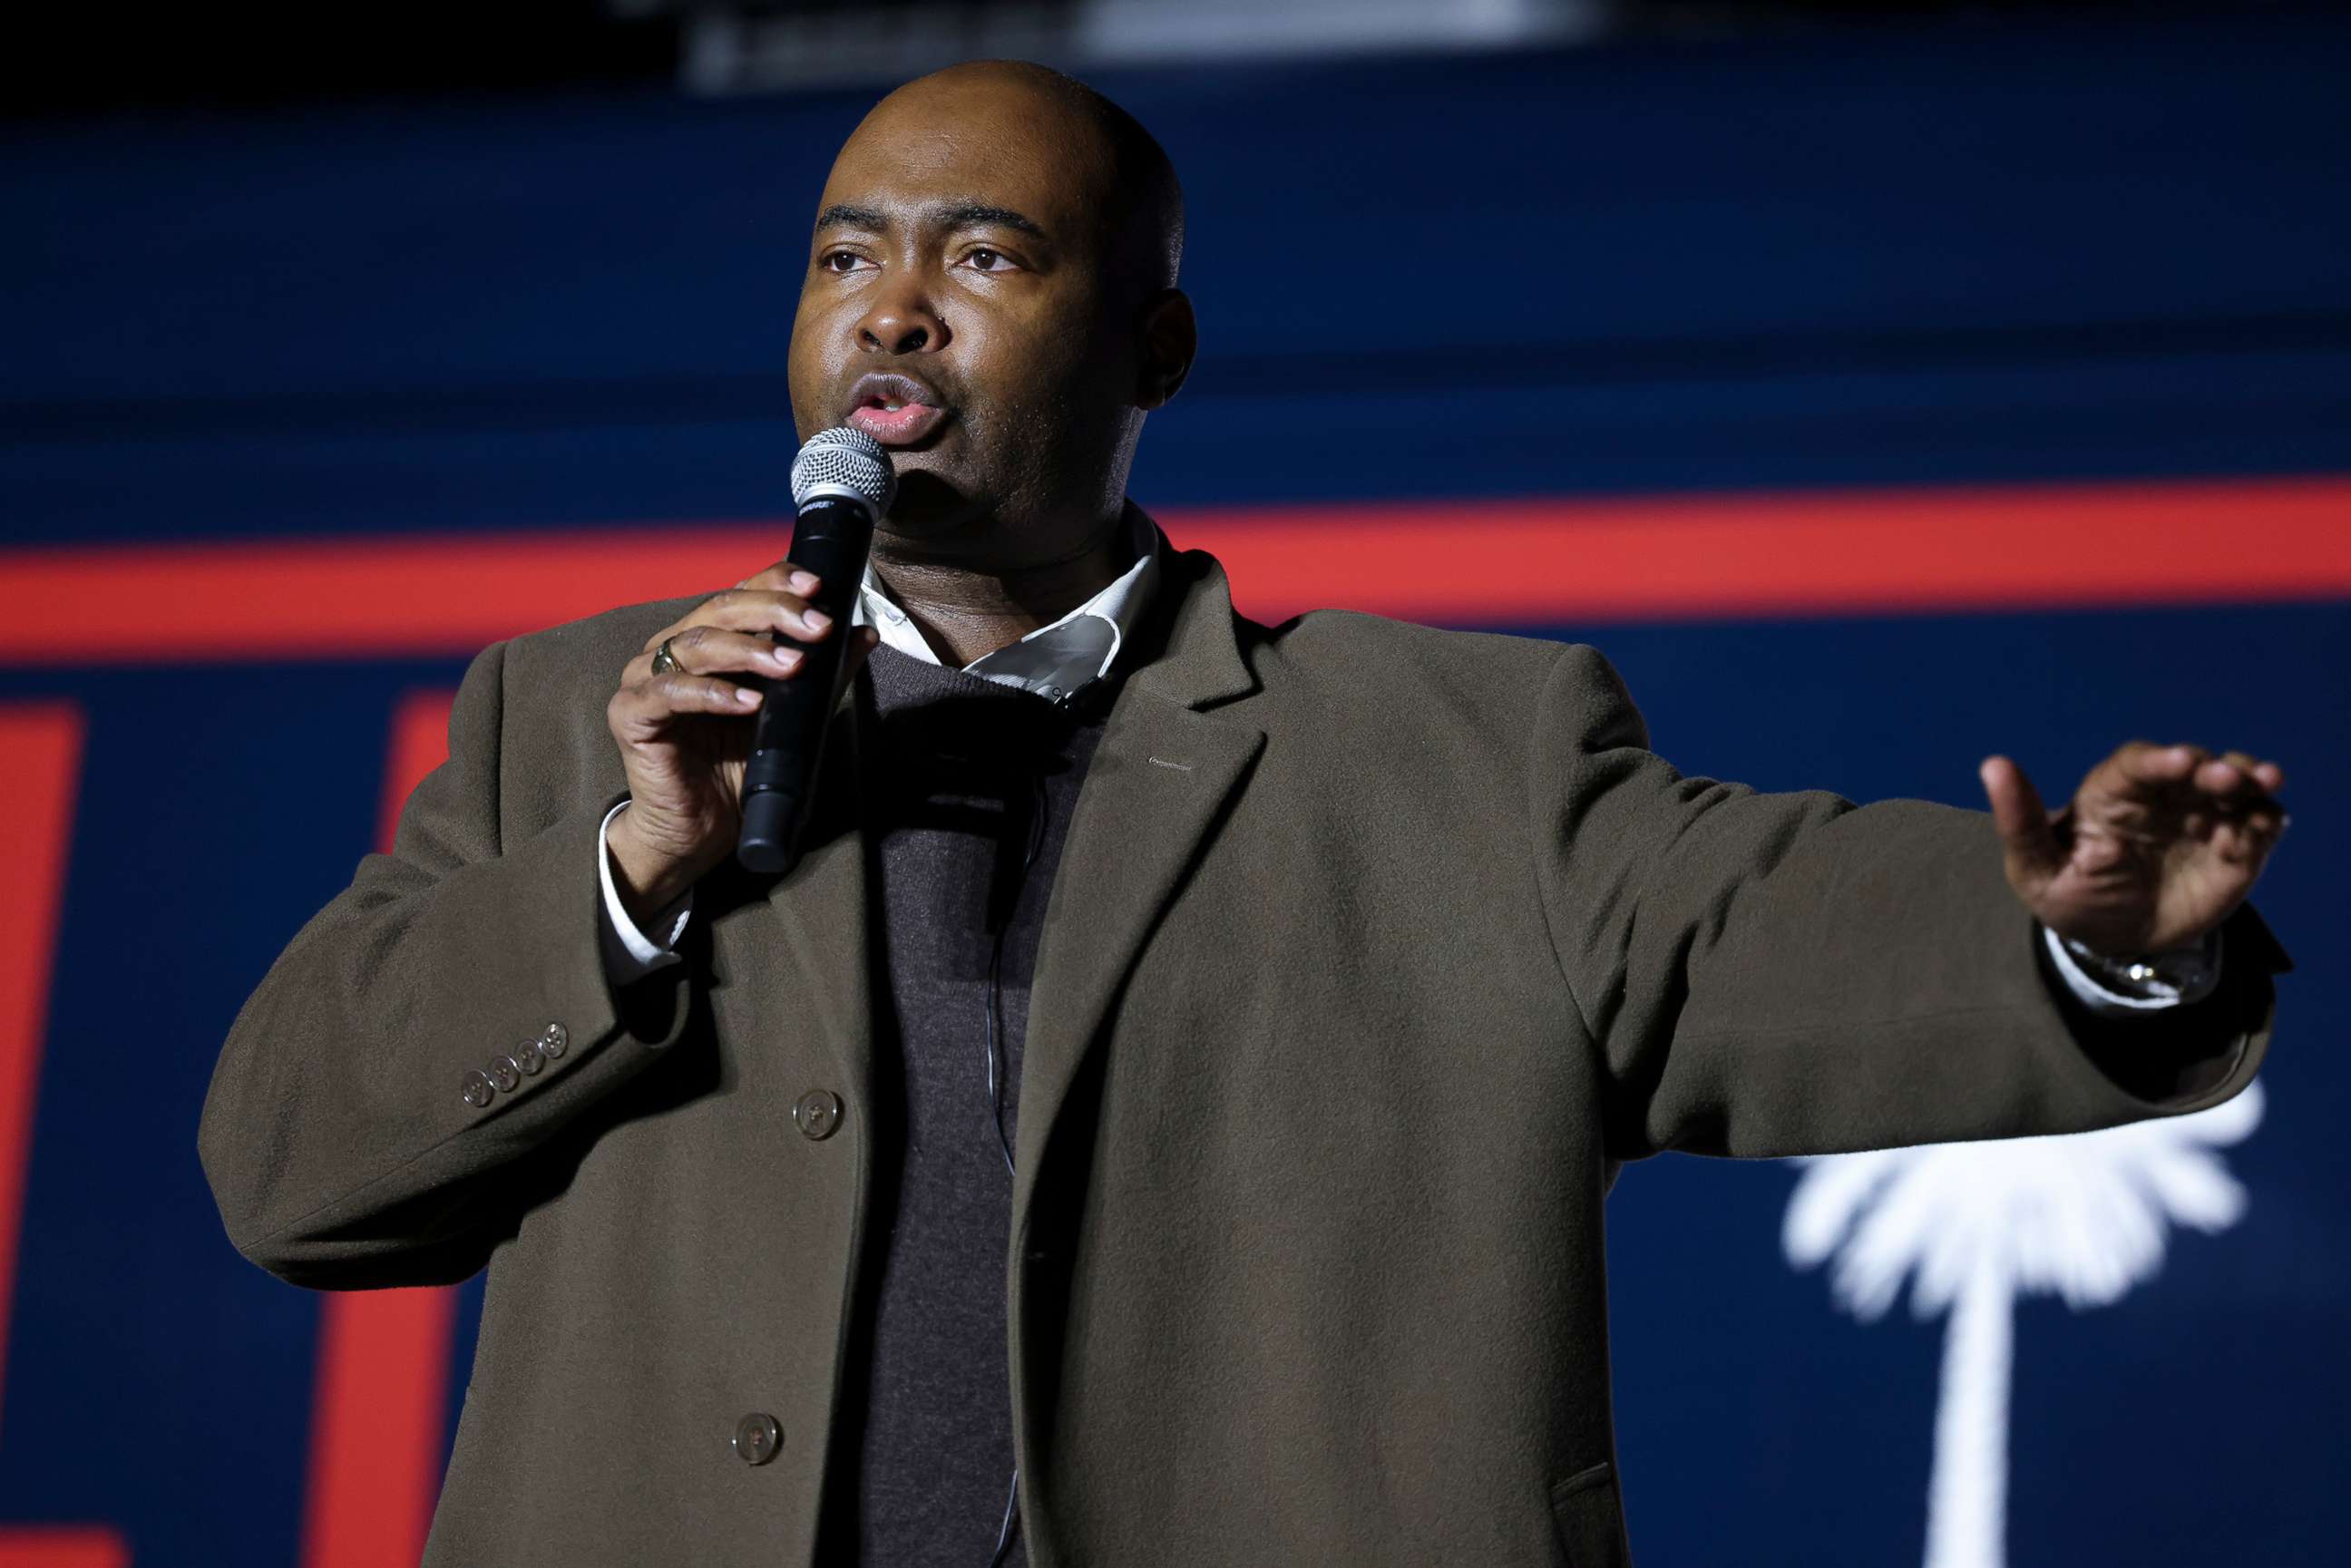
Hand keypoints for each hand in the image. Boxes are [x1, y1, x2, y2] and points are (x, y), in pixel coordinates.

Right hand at [604, 563, 877, 917]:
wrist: (698, 828)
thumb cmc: (737, 768)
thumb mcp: (790, 716)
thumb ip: (821, 674)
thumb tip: (864, 632)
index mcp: (707, 638)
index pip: (741, 592)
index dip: (776, 582)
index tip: (818, 586)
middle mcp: (671, 648)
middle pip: (720, 609)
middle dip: (774, 613)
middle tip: (817, 627)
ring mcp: (646, 678)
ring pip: (697, 644)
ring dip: (750, 651)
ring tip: (793, 666)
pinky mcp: (631, 714)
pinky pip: (671, 693)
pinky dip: (714, 694)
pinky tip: (749, 702)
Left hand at [1979, 743, 2286, 957]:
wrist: (2112, 940)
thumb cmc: (2066, 895)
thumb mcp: (2034, 868)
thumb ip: (2019, 820)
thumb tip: (1993, 764)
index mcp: (2113, 795)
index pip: (2137, 765)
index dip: (2160, 760)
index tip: (2180, 762)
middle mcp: (2162, 797)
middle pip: (2193, 768)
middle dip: (2212, 767)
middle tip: (2228, 778)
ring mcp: (2201, 819)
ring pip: (2232, 786)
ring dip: (2250, 780)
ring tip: (2265, 783)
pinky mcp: (2234, 848)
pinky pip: (2257, 824)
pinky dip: (2267, 819)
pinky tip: (2268, 823)